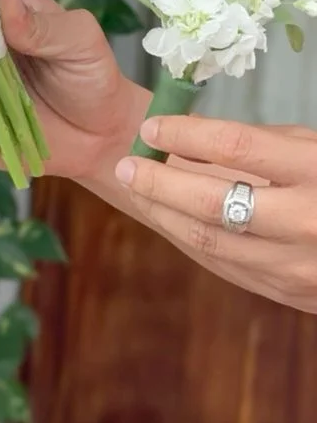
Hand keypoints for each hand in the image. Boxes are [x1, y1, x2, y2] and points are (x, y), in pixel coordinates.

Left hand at [115, 116, 316, 312]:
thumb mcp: (315, 147)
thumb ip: (261, 145)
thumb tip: (189, 140)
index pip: (237, 147)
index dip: (186, 134)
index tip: (151, 126)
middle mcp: (308, 222)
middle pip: (212, 201)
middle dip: (158, 181)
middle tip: (125, 163)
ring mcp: (299, 267)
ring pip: (210, 241)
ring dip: (163, 213)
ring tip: (135, 188)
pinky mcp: (291, 295)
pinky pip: (226, 266)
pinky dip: (189, 239)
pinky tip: (168, 218)